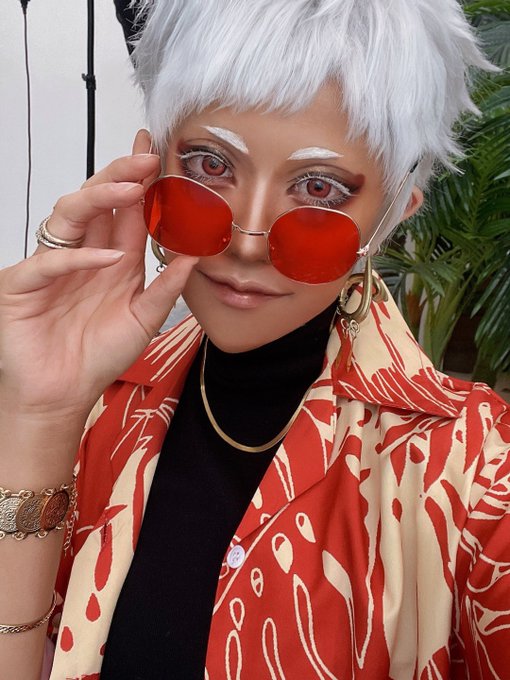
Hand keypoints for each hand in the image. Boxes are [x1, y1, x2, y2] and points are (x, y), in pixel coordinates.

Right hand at [0, 130, 196, 417]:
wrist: (64, 393)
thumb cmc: (98, 356)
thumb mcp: (144, 319)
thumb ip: (167, 287)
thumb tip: (197, 254)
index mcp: (111, 259)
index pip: (125, 212)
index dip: (140, 183)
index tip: (157, 155)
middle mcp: (83, 255)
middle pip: (96, 201)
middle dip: (120, 175)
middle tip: (145, 157)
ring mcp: (52, 266)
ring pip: (69, 215)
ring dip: (99, 198)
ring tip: (131, 190)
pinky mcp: (25, 286)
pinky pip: (48, 261)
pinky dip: (78, 257)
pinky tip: (108, 257)